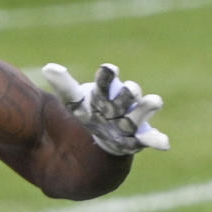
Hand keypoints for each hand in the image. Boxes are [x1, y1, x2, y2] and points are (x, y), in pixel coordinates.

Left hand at [43, 62, 168, 155]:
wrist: (103, 133)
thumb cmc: (90, 111)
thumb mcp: (74, 101)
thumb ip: (64, 85)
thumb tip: (47, 67)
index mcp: (106, 91)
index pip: (107, 80)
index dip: (108, 75)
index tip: (108, 69)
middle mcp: (123, 102)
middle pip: (129, 94)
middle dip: (129, 93)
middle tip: (131, 91)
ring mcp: (133, 119)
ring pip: (143, 111)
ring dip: (147, 108)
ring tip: (154, 101)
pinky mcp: (140, 137)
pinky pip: (151, 138)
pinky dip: (158, 140)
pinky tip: (164, 144)